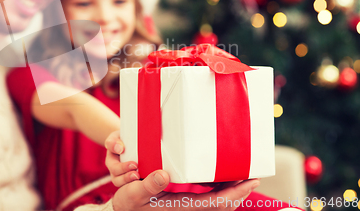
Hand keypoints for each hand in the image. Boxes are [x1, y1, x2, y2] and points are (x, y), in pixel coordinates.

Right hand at [104, 131, 260, 210]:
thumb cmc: (128, 204)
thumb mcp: (133, 194)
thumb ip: (148, 186)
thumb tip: (164, 175)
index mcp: (181, 206)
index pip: (217, 202)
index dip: (236, 193)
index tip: (251, 181)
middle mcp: (188, 207)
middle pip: (223, 203)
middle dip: (240, 191)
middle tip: (254, 175)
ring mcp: (187, 205)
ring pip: (217, 200)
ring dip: (231, 190)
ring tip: (242, 175)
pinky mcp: (183, 201)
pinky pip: (208, 197)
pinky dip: (219, 189)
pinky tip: (220, 178)